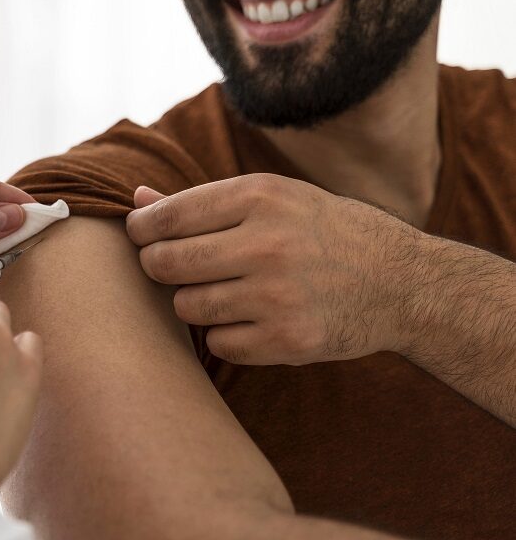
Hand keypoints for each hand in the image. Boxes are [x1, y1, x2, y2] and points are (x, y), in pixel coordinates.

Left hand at [126, 174, 424, 365]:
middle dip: (157, 266)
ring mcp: (278, 295)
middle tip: (171, 266)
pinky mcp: (288, 339)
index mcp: (261, 197)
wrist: (402, 284)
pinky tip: (253, 319)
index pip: (167, 217)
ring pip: (187, 306)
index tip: (142, 235)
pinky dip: (226, 334)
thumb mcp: (275, 199)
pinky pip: (218, 343)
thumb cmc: (325, 233)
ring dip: (194, 302)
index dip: (141, 228)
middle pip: (165, 264)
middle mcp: (268, 243)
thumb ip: (203, 202)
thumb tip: (137, 199)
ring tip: (225, 290)